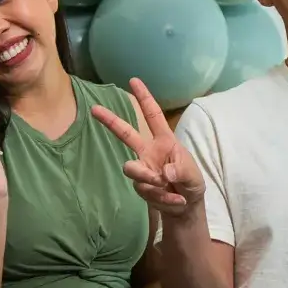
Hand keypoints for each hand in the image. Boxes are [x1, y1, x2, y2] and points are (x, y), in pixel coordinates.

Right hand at [92, 79, 205, 217]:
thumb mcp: (193, 176)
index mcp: (164, 141)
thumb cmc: (190, 182)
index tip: (133, 81)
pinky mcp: (140, 187)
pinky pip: (144, 191)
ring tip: (166, 186)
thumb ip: (180, 172)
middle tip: (94, 109)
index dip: (144, 98)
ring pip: (132, 169)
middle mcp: (149, 152)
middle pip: (126, 134)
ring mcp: (143, 169)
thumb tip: (164, 173)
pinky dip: (162, 198)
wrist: (186, 207)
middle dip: (110, 121)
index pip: (153, 116)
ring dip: (149, 180)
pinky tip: (176, 202)